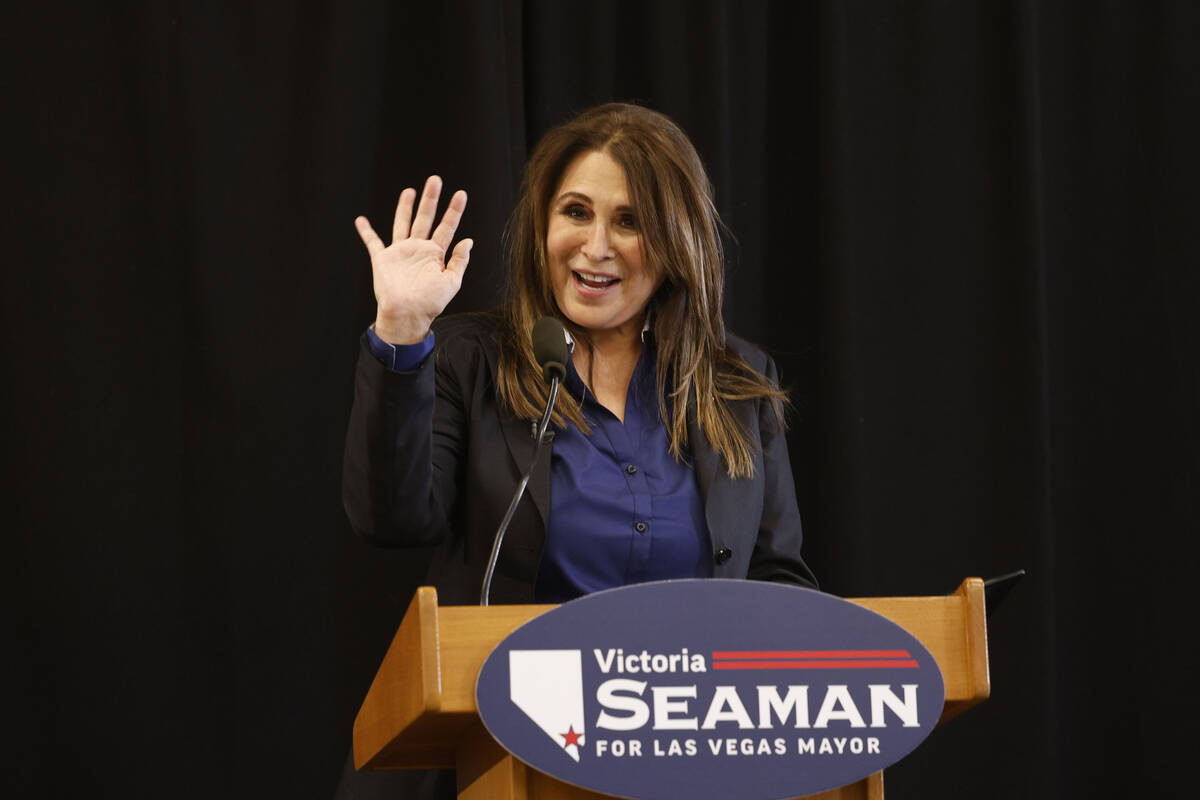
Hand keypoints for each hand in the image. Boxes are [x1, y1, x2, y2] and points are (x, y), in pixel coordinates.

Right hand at [355, 175, 471, 343]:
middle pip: (425, 218)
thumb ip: (459, 261)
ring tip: (410, 191)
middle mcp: (418, 249)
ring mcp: (400, 252)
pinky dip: (366, 231)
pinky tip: (361, 220)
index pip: (446, 227)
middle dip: (430, 199)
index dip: (454, 211)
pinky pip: (373, 242)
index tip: (461, 194)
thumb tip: (468, 240)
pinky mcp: (383, 259)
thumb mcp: (452, 282)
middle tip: (435, 179)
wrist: (407, 315)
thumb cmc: (430, 303)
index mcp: (435, 254)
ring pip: (403, 223)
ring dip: (405, 207)